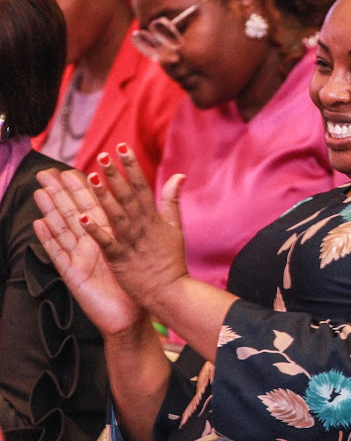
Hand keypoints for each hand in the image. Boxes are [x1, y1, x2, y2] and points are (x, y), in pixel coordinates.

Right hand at [33, 167, 144, 335]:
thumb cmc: (138, 280)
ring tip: (40, 190)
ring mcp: (80, 258)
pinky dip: (49, 239)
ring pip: (63, 228)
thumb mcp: (144, 246)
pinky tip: (39, 223)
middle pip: (74, 212)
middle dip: (61, 192)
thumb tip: (151, 201)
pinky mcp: (74, 273)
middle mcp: (91, 244)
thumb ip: (147, 220)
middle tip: (48, 171)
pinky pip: (59, 254)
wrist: (133, 312)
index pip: (95, 206)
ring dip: (51, 210)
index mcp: (109, 235)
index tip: (75, 167)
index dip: (85, 188)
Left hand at [75, 144, 188, 313]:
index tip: (122, 148)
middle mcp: (142, 227)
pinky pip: (106, 242)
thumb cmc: (171, 261)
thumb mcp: (175, 228)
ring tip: (91, 177)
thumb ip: (172, 201)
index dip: (132, 166)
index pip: (143, 186)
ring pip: (116, 215)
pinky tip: (82, 217)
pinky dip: (95, 230)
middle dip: (116, 175)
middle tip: (103, 155)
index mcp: (154, 218)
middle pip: (128, 196)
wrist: (171, 292)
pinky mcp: (120, 259)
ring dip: (104, 196)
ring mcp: (131, 243)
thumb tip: (178, 176)